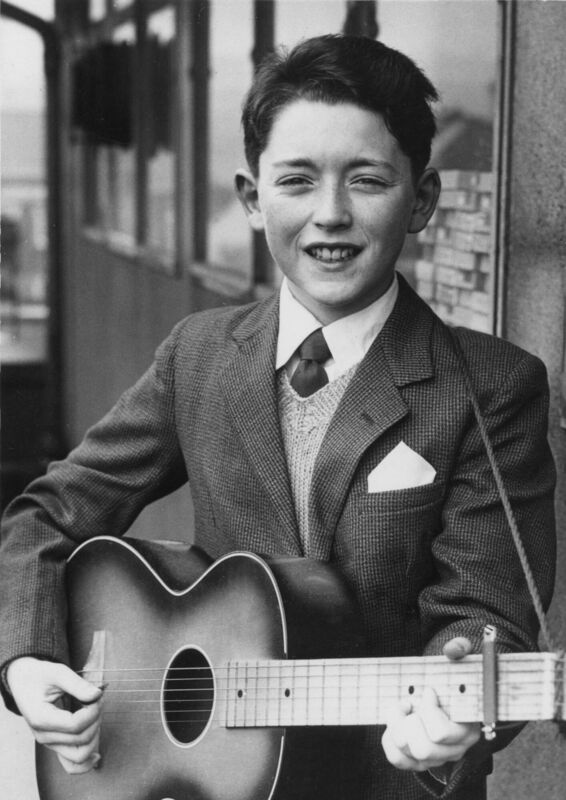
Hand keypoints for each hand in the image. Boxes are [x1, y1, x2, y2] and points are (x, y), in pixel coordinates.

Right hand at [6, 656, 103, 773]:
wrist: (23, 682)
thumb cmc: (39, 676)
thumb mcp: (57, 672)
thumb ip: (78, 684)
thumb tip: (97, 695)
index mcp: (41, 718)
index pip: (75, 725)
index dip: (93, 711)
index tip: (97, 695)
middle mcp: (44, 736)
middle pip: (81, 740)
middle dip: (96, 719)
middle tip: (97, 700)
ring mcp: (49, 743)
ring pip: (79, 756)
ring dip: (95, 735)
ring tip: (94, 715)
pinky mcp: (55, 745)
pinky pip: (71, 765)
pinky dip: (86, 763)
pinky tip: (97, 755)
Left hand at [381, 637, 480, 772]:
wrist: (446, 692)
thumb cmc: (453, 677)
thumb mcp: (460, 661)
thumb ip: (460, 650)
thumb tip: (453, 649)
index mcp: (467, 729)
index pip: (441, 733)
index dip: (428, 711)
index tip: (428, 690)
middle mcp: (454, 750)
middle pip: (422, 748)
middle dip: (409, 721)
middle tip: (411, 702)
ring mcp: (436, 758)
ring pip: (408, 752)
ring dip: (397, 726)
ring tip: (404, 708)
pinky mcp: (419, 761)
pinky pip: (397, 759)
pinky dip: (389, 739)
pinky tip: (397, 721)